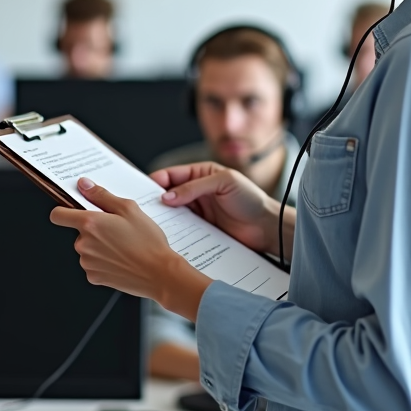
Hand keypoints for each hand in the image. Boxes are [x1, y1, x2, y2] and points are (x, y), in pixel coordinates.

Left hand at [50, 178, 211, 320]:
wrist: (159, 274)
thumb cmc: (147, 242)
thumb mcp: (129, 209)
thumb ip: (102, 195)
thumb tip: (84, 185)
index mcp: (90, 224)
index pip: (58, 215)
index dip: (63, 210)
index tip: (72, 210)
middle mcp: (84, 244)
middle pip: (79, 231)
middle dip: (94, 229)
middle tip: (117, 228)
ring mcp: (87, 263)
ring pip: (87, 248)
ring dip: (99, 245)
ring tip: (123, 245)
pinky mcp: (94, 277)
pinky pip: (93, 264)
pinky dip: (103, 261)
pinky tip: (121, 258)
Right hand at [151, 162, 286, 256]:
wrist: (266, 227)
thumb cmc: (251, 199)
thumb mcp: (224, 182)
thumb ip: (195, 187)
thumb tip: (168, 196)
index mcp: (201, 174)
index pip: (173, 174)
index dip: (157, 181)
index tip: (143, 190)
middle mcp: (197, 192)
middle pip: (169, 194)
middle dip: (156, 200)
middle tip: (143, 208)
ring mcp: (198, 211)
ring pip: (173, 212)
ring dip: (163, 217)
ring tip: (152, 224)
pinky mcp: (201, 229)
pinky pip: (182, 228)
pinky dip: (174, 231)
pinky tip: (167, 235)